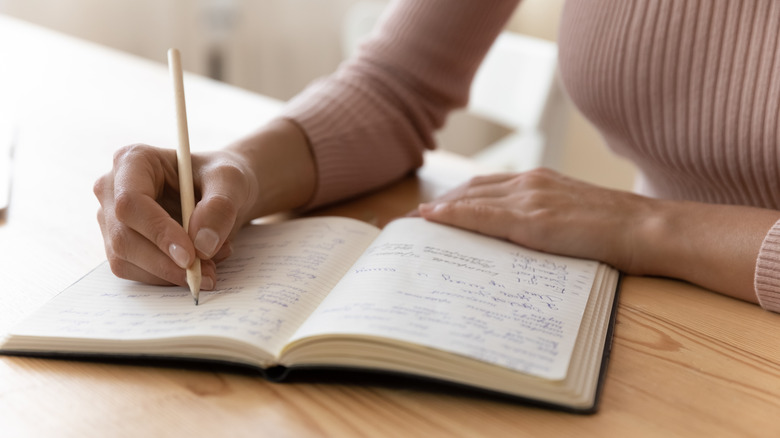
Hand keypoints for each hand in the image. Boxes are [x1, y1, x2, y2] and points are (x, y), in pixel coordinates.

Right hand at [94, 145, 257, 288]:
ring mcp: (112, 220)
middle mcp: (113, 190)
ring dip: (170, 273)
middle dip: (166, 263)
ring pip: (125, 260)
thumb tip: (202, 245)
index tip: (189, 256)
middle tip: (206, 273)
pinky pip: (135, 272)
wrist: (221, 193)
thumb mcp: (231, 181)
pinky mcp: (120, 245)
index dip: (158, 232)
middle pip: (123, 237)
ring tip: (210, 265)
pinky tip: (197, 265)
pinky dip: (168, 277)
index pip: (131, 202)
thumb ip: (220, 207)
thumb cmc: (221, 178)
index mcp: (133, 161)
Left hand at [417, 169, 653, 273]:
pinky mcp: (535, 219)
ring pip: (470, 198)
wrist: (645, 229)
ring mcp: (531, 198)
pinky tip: (433, 219)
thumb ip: (538, 219)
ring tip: (411, 225)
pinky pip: (485, 215)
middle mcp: (529, 183)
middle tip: (408, 221)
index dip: (452, 197)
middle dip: (437, 204)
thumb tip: (510, 238)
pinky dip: (455, 215)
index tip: (427, 212)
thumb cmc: (612, 229)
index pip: (482, 186)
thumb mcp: (568, 216)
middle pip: (469, 188)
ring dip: (437, 210)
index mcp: (537, 182)